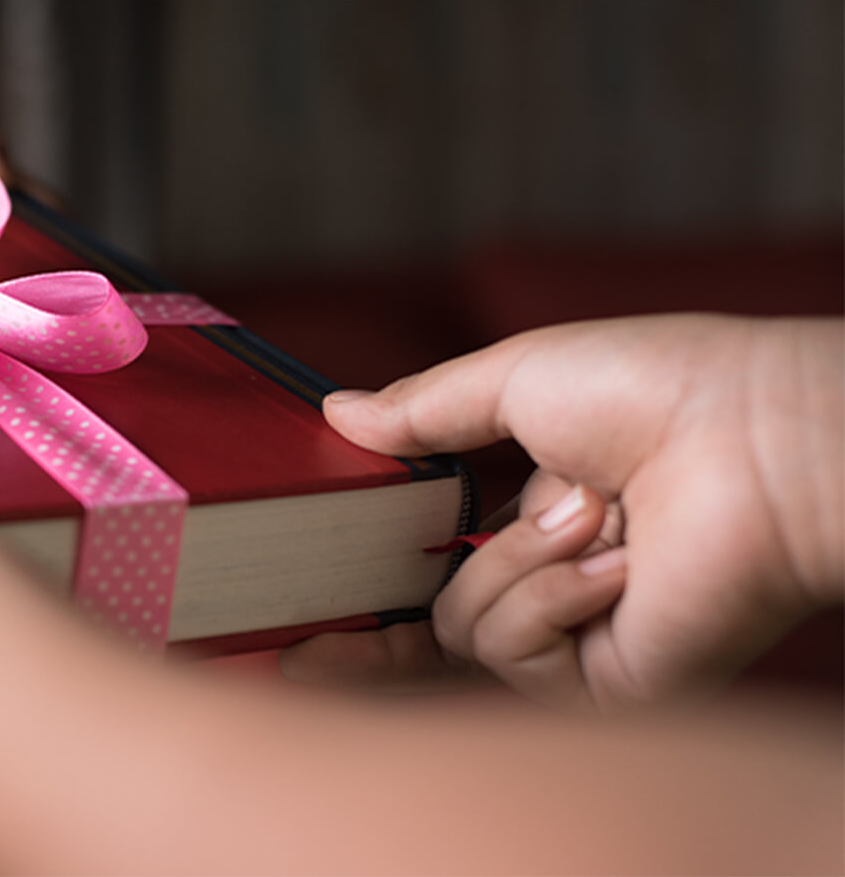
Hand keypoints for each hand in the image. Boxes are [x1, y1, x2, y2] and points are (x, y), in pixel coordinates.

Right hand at [285, 314, 842, 711]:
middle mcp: (560, 583)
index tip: (308, 631)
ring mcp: (584, 636)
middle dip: (369, 647)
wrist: (755, 435)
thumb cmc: (661, 388)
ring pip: (461, 631)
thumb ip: (422, 407)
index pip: (441, 572)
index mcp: (545, 517)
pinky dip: (548, 596)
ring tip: (592, 512)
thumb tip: (338, 412)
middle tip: (304, 656)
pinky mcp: (609, 681)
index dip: (375, 600)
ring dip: (514, 560)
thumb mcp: (515, 378)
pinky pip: (514, 656)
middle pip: (433, 629)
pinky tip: (611, 562)